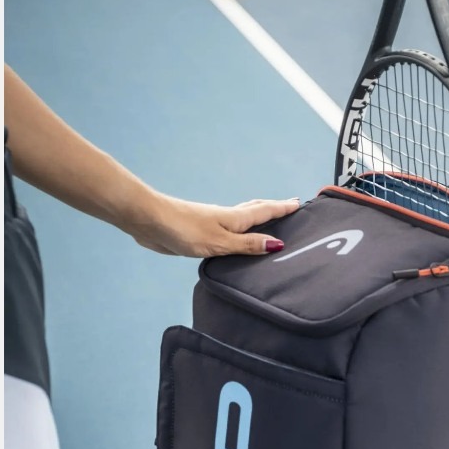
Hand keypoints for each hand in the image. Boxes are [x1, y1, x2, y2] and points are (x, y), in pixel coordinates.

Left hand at [131, 193, 300, 256]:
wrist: (149, 221)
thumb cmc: (183, 229)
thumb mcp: (220, 242)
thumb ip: (247, 245)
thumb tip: (277, 244)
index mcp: (235, 218)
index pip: (266, 212)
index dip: (282, 208)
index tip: (299, 204)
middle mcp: (227, 218)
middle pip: (256, 210)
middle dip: (274, 208)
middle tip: (290, 206)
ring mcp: (214, 223)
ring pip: (243, 217)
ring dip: (259, 215)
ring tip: (270, 217)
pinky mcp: (202, 232)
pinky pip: (230, 230)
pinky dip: (242, 229)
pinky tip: (237, 235)